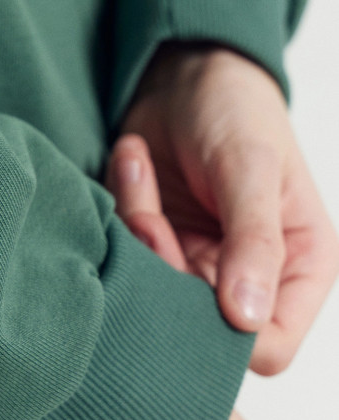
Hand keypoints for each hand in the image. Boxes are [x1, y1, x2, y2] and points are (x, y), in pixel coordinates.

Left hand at [107, 43, 338, 374]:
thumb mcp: (249, 168)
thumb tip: (247, 318)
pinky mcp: (158, 247)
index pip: (270, 347)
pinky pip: (126, 258)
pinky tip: (133, 163)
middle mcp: (250, 279)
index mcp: (299, 267)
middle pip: (198, 329)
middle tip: (150, 216)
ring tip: (139, 167)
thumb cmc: (236, 110)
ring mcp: (198, 266)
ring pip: (153, 296)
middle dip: (164, 274)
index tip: (189, 276)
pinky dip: (121, 211)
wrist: (186, 72)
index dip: (226, 335)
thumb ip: (254, 242)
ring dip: (136, 232)